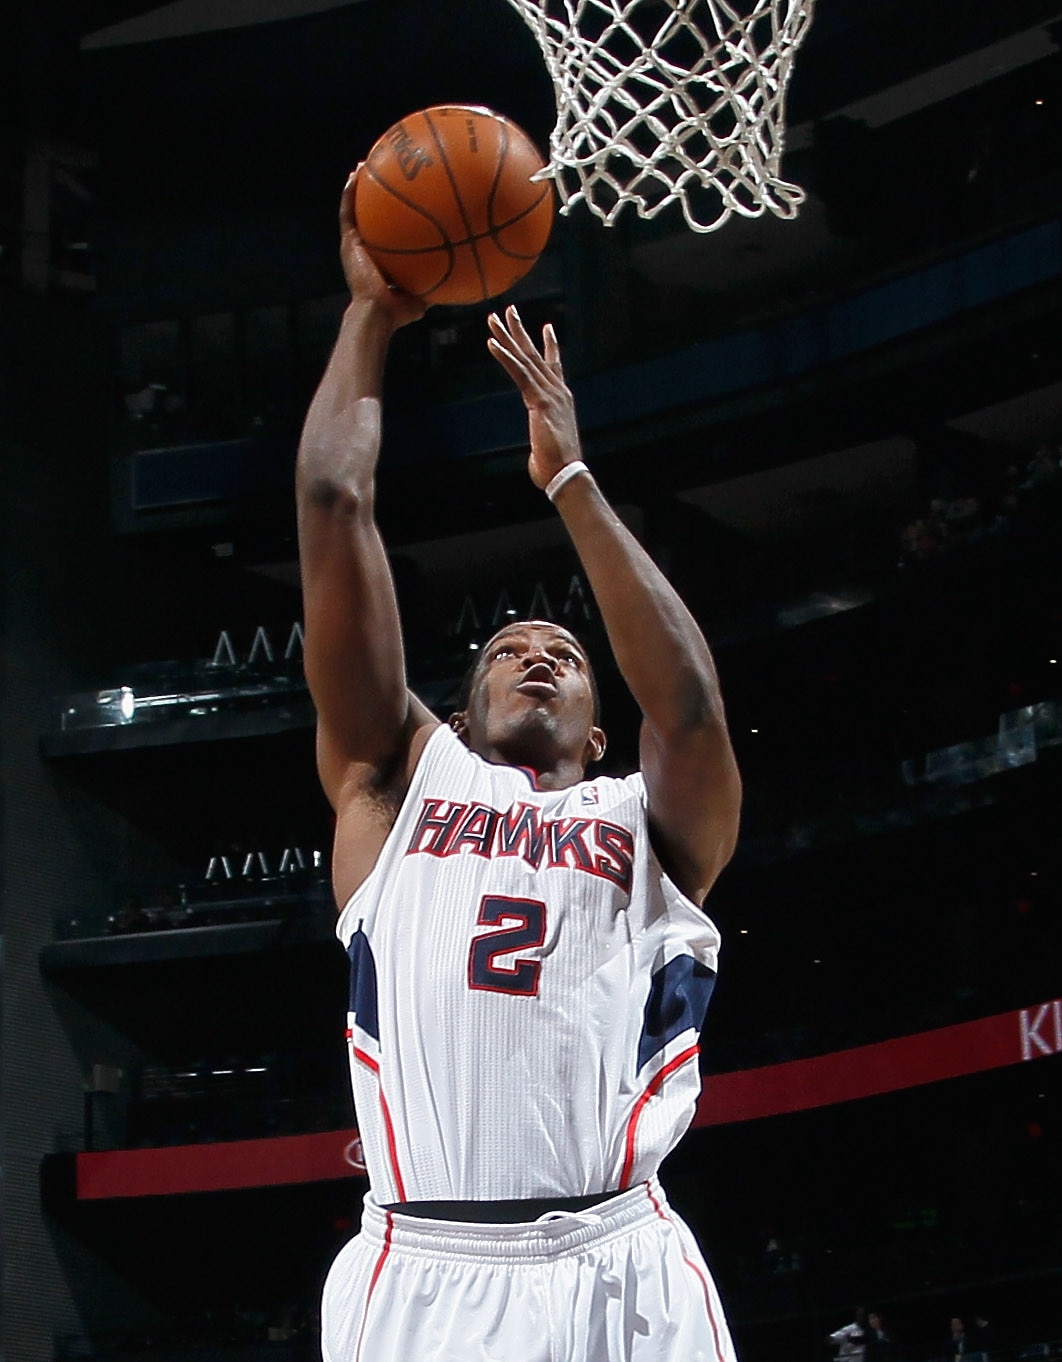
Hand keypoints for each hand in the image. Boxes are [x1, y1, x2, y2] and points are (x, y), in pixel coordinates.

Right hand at [339, 169, 425, 328]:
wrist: (378, 314)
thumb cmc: (398, 312)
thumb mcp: (424, 295)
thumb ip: (438, 284)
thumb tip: (463, 280)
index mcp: (380, 261)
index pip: (385, 235)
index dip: (391, 218)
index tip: (401, 202)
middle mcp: (365, 250)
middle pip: (368, 217)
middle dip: (373, 197)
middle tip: (382, 175)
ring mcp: (354, 245)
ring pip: (353, 209)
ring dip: (357, 187)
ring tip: (364, 165)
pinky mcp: (348, 242)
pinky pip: (347, 211)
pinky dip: (350, 192)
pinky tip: (357, 174)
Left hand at [487, 305, 583, 489]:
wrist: (565, 473)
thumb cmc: (556, 466)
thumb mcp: (547, 444)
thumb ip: (542, 439)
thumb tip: (539, 453)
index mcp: (561, 399)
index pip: (553, 366)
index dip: (549, 345)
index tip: (546, 327)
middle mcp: (558, 391)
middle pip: (535, 354)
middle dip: (521, 331)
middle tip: (509, 311)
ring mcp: (549, 393)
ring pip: (525, 358)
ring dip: (508, 336)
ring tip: (493, 319)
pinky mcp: (539, 400)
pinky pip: (519, 373)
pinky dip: (505, 356)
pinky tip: (492, 343)